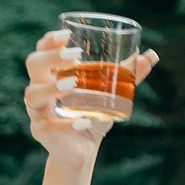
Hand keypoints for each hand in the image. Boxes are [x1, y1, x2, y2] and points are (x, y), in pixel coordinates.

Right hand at [23, 30, 158, 160]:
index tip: (66, 35)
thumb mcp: (112, 94)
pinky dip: (68, 124)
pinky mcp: (42, 131)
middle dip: (51, 57)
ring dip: (52, 88)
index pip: (43, 50)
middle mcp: (41, 88)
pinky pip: (48, 125)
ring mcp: (38, 110)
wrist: (83, 149)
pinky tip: (84, 122)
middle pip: (34, 64)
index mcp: (53, 74)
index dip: (50, 40)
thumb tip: (151, 55)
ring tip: (72, 86)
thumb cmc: (93, 114)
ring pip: (34, 94)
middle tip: (74, 56)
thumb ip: (129, 75)